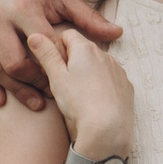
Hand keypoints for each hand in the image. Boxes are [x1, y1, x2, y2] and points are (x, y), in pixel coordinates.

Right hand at [0, 0, 121, 110]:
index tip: (69, 80)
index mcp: (24, 7)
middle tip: (49, 97)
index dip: (55, 66)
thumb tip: (118, 34)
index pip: (41, 46)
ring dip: (13, 89)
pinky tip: (0, 99)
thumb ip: (87, 18)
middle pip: (15, 62)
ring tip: (33, 102)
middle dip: (33, 83)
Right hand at [27, 29, 133, 159]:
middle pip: (84, 50)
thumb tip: (35, 35)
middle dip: (72, 60)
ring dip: (88, 72)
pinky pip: (111, 79)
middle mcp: (105, 55)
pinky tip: (95, 100)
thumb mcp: (56, 77)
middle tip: (63, 81)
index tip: (52, 63)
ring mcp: (118, 70)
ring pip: (98, 64)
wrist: (107, 129)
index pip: (67, 35)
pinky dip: (103, 84)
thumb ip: (46, 54)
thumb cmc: (78, 102)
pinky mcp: (126, 86)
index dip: (57, 47)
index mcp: (85, 49)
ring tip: (79, 93)